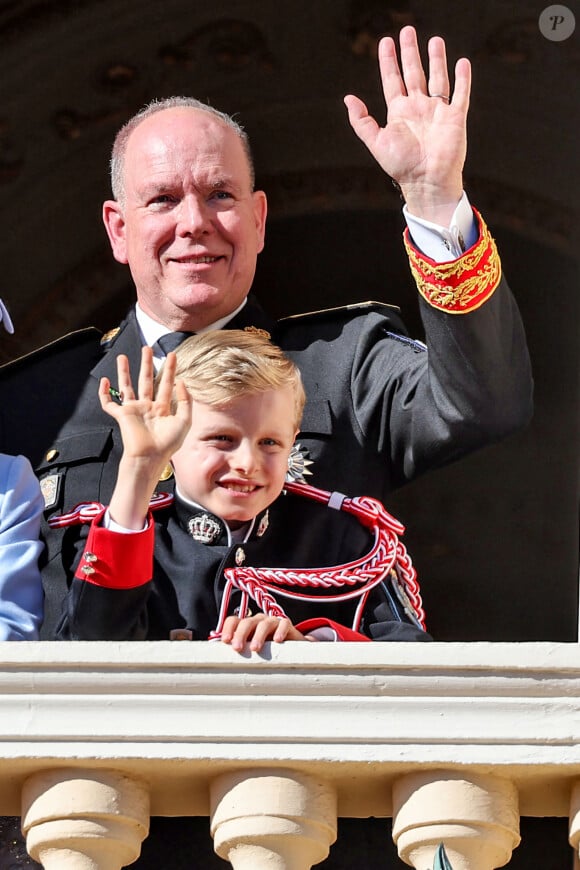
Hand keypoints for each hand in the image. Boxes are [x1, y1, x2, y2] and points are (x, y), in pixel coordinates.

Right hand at [101, 347, 191, 528]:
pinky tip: (104, 381)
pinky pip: (109, 403)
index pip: (166, 384)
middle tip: (147, 348)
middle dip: (147, 364)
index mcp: (163, 409)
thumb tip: (181, 381)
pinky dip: (104, 393)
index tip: (172, 355)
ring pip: (127, 386)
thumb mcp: (184, 421)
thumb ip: (185, 401)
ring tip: (122, 356)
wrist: (150, 457)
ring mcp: (134, 411)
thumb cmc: (168, 444)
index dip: (170, 369)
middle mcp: (147, 407)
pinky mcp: (122, 416)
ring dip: (124, 371)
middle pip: (146, 380)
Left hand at [220, 613, 313, 652]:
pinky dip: (280, 630)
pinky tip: (277, 641)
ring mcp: (272, 622)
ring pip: (264, 623)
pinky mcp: (287, 625)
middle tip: (237, 648)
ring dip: (258, 635)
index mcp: (247, 626)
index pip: (234, 621)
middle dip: (240, 634)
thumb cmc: (267, 651)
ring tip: (255, 649)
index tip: (225, 641)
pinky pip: (283, 623)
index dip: (229, 628)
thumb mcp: (251, 652)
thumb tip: (220, 660)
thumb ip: (239, 651)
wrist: (292, 649)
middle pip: (247, 622)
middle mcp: (258, 621)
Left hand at [344, 25, 470, 222]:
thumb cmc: (401, 166)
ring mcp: (437, 112)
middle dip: (410, 52)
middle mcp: (418, 108)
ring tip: (435, 40)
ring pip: (438, 78)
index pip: (393, 80)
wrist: (427, 182)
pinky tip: (462, 63)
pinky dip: (462, 79)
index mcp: (399, 113)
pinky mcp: (455, 118)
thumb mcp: (376, 142)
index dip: (389, 61)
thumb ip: (362, 121)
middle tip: (407, 31)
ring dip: (437, 59)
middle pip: (414, 73)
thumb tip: (348, 99)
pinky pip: (460, 94)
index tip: (386, 41)